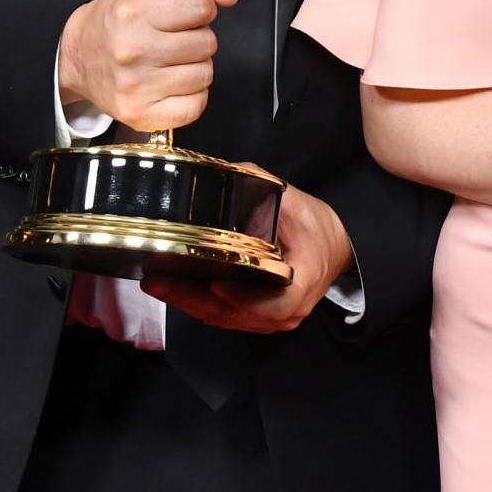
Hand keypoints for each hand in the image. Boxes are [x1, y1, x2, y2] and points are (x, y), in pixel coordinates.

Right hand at [56, 0, 235, 133]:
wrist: (78, 58)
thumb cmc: (117, 19)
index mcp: (133, 14)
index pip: (200, 7)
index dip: (200, 7)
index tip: (186, 12)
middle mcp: (133, 51)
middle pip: (206, 43)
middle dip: (198, 37)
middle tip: (175, 38)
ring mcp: (136, 87)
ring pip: (204, 74)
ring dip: (196, 66)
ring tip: (172, 60)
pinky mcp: (141, 115)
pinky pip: (195, 106)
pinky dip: (192, 95)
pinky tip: (173, 83)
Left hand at [141, 185, 353, 332]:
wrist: (336, 248)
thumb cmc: (318, 229)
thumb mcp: (297, 203)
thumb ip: (263, 187)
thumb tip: (225, 171)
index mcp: (303, 282)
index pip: (276, 303)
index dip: (244, 298)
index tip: (216, 284)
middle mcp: (286, 311)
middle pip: (235, 314)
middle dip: (192, 299)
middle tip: (158, 279)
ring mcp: (269, 320)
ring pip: (223, 319)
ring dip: (187, 303)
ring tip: (155, 281)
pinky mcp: (254, 318)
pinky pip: (222, 316)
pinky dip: (196, 304)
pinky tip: (171, 287)